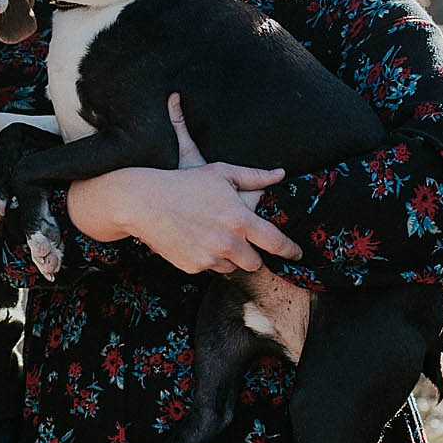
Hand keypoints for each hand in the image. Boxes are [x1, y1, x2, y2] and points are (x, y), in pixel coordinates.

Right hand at [65, 94, 303, 272]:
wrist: (144, 202)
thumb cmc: (185, 183)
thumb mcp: (221, 173)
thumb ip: (254, 177)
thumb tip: (280, 174)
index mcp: (240, 220)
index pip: (276, 242)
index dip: (290, 251)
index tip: (297, 255)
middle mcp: (228, 243)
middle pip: (255, 263)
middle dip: (252, 254)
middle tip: (238, 239)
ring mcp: (210, 258)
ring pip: (232, 267)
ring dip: (229, 257)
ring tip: (211, 236)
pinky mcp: (193, 267)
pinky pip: (210, 268)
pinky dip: (208, 259)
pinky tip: (195, 241)